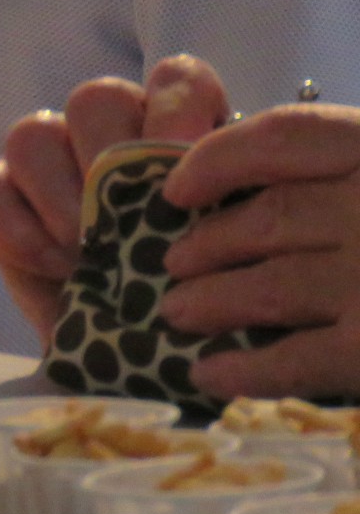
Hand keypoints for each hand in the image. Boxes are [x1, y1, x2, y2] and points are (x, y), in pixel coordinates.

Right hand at [0, 55, 228, 338]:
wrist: (139, 355)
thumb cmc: (194, 295)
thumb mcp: (229, 259)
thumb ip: (225, 222)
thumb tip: (212, 210)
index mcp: (176, 131)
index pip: (177, 80)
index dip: (177, 108)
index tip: (184, 168)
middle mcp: (108, 132)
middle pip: (95, 99)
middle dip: (110, 158)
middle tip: (127, 221)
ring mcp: (47, 161)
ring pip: (32, 134)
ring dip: (60, 196)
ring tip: (89, 253)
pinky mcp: (0, 196)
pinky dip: (17, 228)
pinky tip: (54, 266)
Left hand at [158, 104, 359, 399]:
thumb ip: (352, 177)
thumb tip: (266, 196)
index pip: (285, 136)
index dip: (220, 157)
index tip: (180, 184)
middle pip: (268, 219)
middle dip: (212, 244)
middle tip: (171, 263)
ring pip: (271, 285)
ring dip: (214, 302)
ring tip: (177, 314)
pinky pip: (303, 360)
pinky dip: (251, 371)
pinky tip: (213, 377)